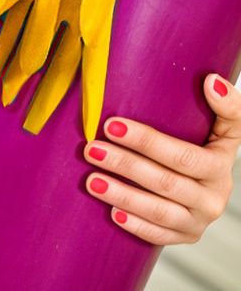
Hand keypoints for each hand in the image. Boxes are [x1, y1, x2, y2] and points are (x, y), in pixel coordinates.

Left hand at [80, 72, 240, 244]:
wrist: (208, 184)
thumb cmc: (205, 146)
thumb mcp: (223, 128)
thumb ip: (226, 106)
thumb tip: (212, 81)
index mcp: (219, 165)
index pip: (183, 156)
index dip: (148, 141)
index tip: (112, 124)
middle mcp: (214, 196)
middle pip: (165, 182)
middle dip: (125, 164)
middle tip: (90, 148)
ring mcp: (199, 220)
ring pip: (160, 211)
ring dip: (124, 195)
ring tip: (92, 180)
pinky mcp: (186, 236)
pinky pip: (160, 236)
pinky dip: (136, 225)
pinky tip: (113, 213)